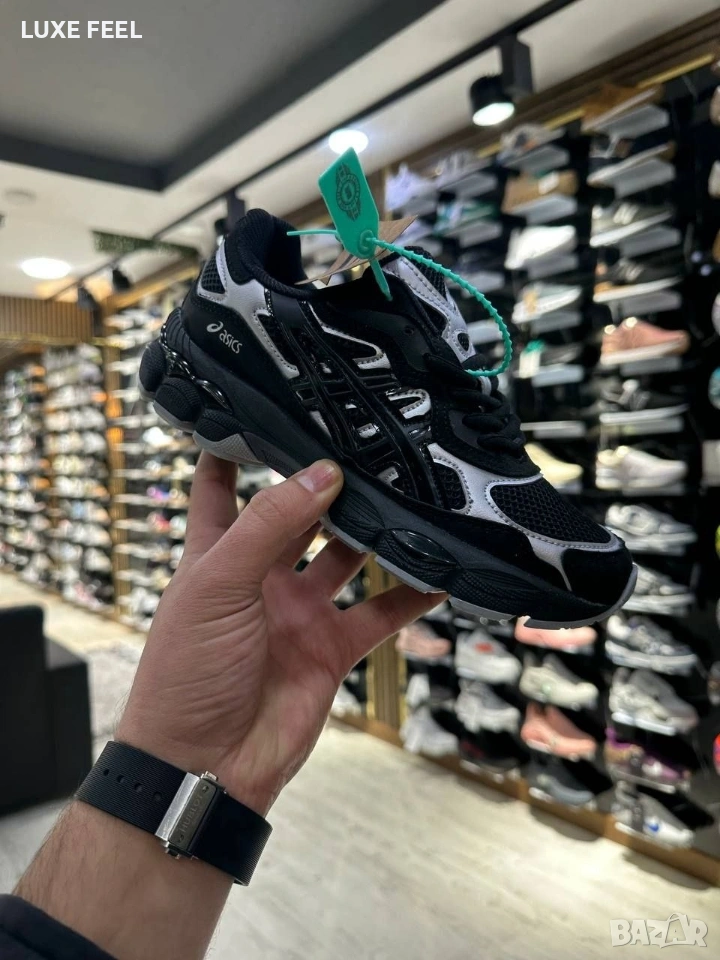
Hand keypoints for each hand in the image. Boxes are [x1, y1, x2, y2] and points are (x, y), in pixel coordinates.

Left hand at [118, 454, 441, 814]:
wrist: (206, 765)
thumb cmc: (187, 671)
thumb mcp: (219, 584)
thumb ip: (270, 525)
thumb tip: (322, 471)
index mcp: (217, 555)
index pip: (221, 487)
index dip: (234, 448)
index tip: (264, 408)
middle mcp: (260, 577)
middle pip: (299, 517)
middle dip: (327, 486)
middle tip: (368, 447)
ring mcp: (299, 612)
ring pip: (347, 559)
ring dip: (375, 534)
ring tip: (411, 496)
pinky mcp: (331, 649)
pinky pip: (379, 614)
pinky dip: (411, 596)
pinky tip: (440, 573)